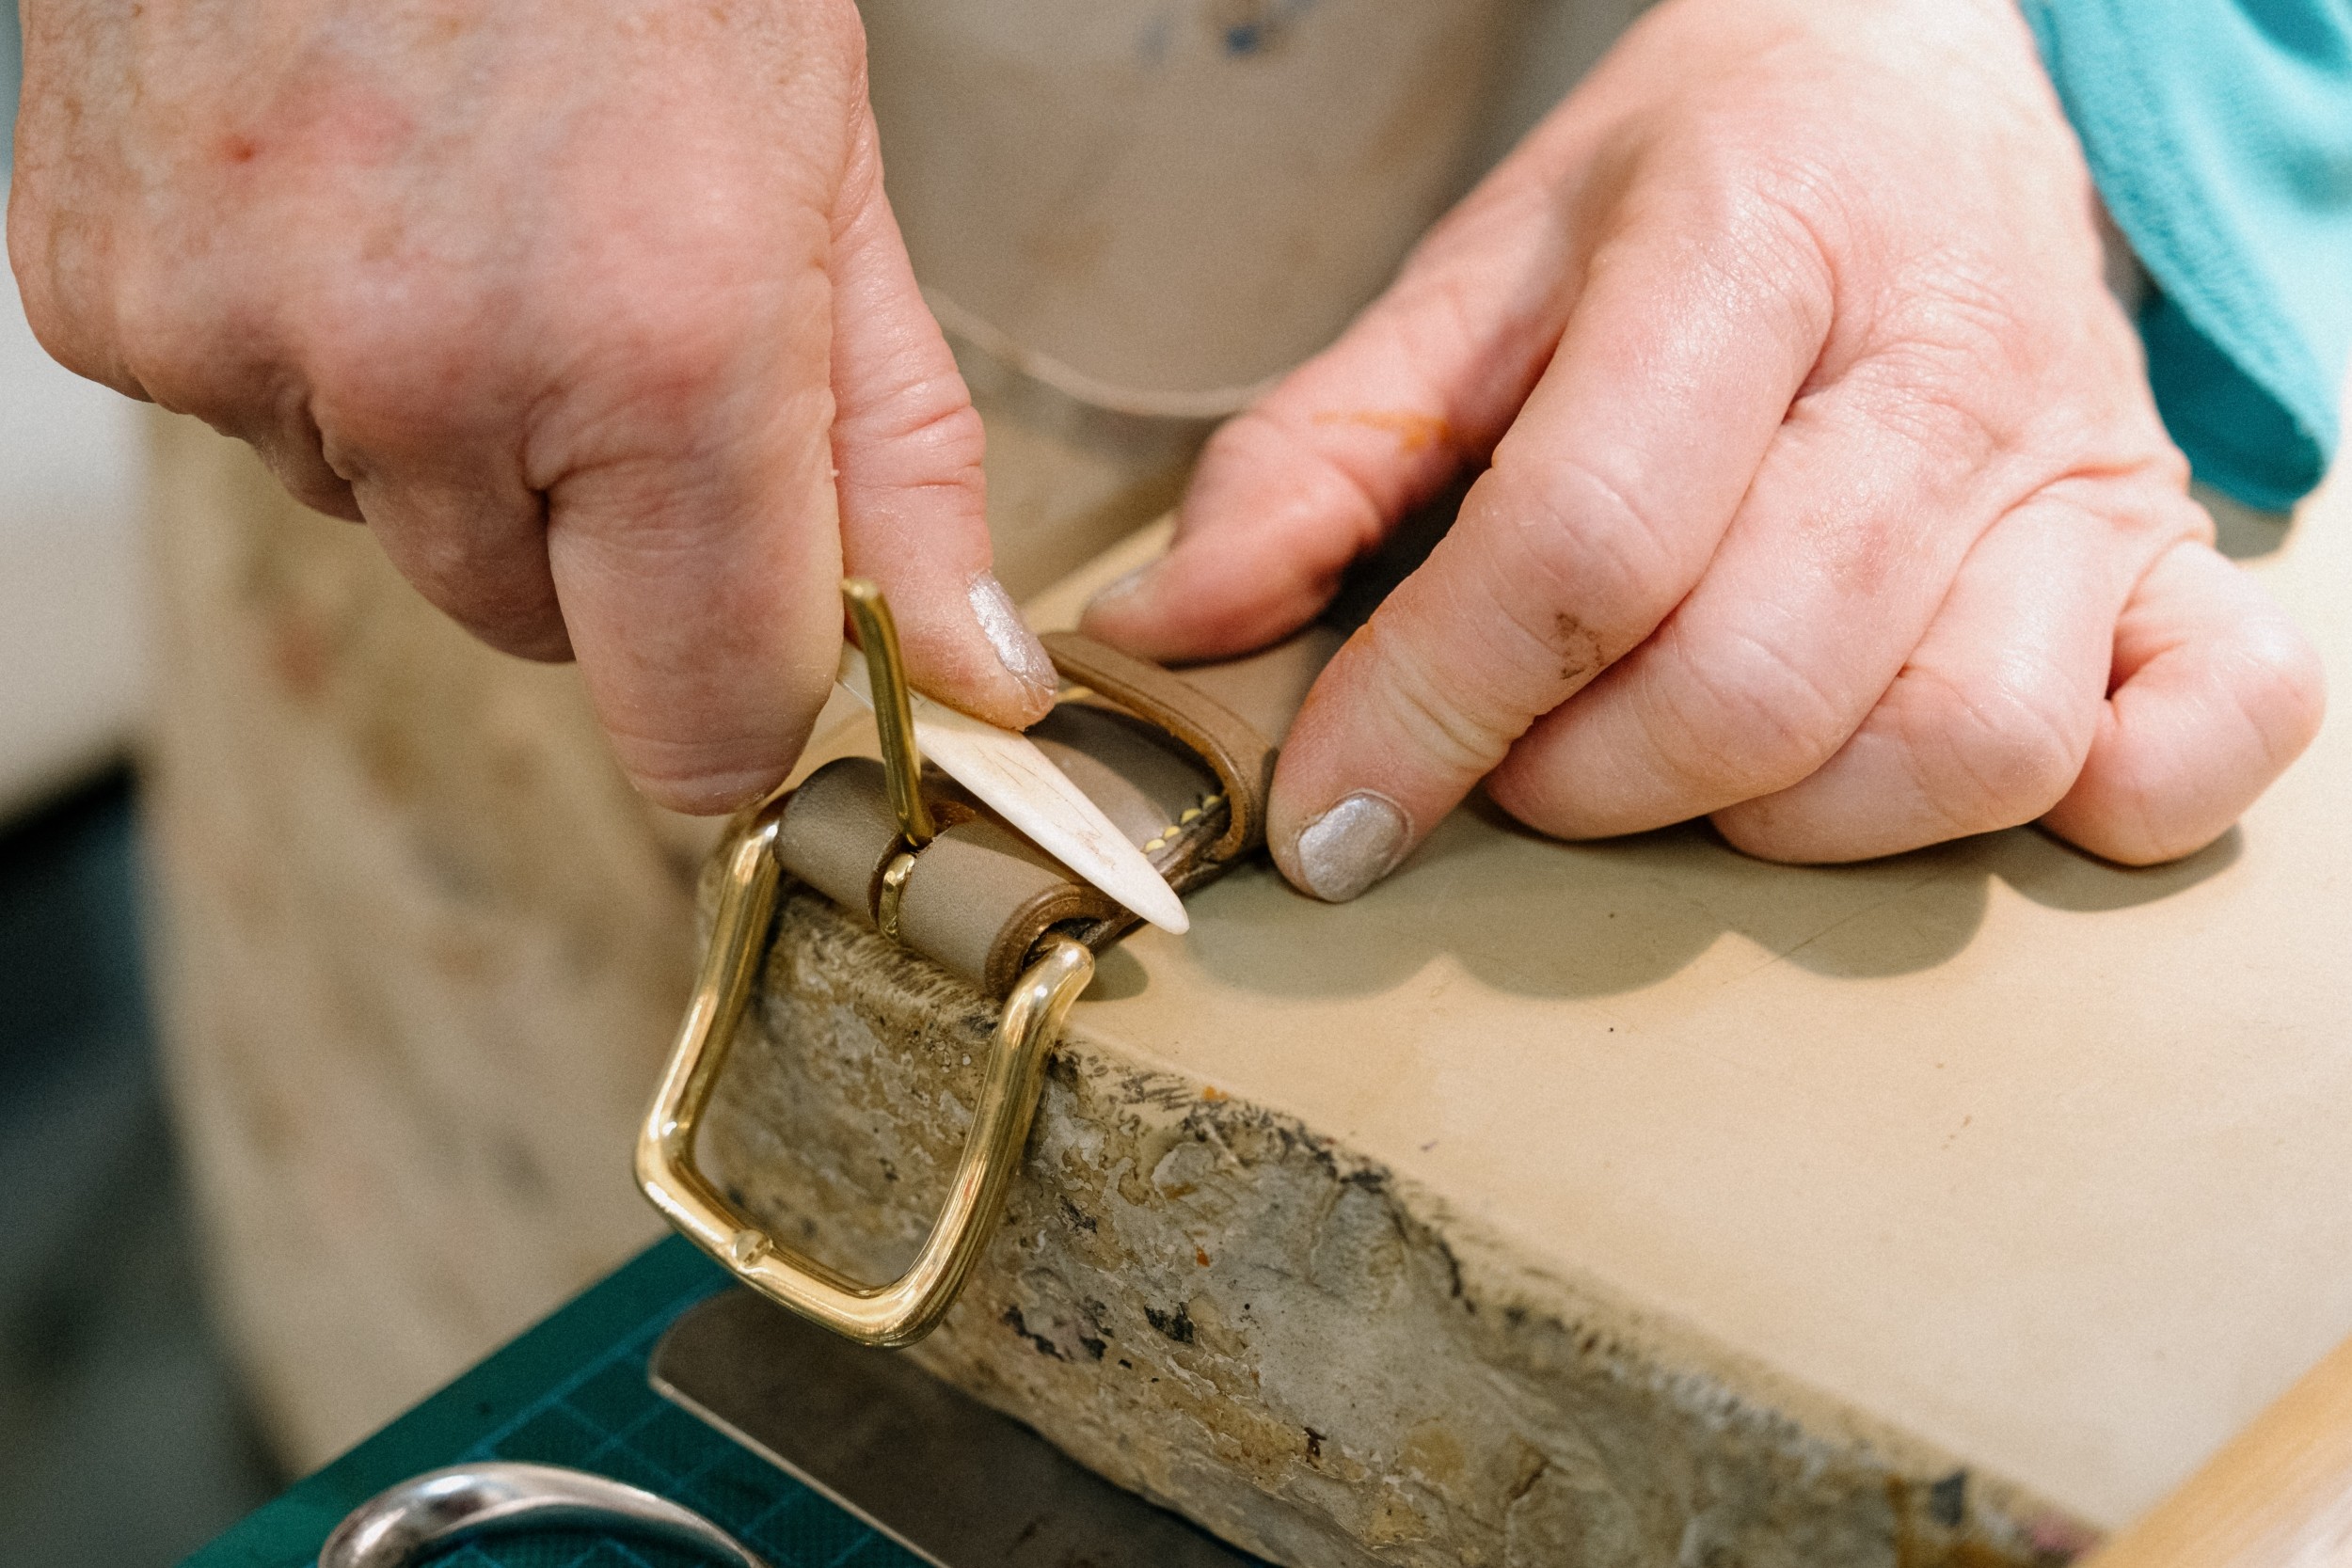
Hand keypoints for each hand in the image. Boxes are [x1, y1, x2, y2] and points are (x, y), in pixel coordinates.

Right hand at [10, 0, 1056, 813]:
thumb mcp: (826, 183)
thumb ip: (897, 460)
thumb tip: (965, 678)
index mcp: (655, 347)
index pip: (704, 723)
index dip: (749, 699)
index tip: (769, 637)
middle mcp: (433, 369)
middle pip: (543, 634)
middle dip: (601, 532)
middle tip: (611, 316)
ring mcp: (242, 338)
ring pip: (397, 528)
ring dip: (453, 433)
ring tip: (479, 222)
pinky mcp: (110, 306)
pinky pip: (261, 432)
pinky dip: (318, 360)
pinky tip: (358, 204)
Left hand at [1083, 0, 2324, 897]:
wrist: (1926, 82)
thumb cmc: (1691, 192)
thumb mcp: (1479, 275)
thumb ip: (1316, 452)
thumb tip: (1165, 637)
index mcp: (1748, 244)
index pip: (1581, 546)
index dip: (1427, 716)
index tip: (1329, 817)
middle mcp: (1940, 361)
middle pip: (1756, 679)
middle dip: (1582, 779)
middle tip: (1519, 750)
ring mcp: (2082, 468)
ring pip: (1956, 749)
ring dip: (1778, 816)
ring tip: (1686, 748)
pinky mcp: (2172, 549)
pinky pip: (2206, 739)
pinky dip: (2086, 804)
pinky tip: (1925, 762)